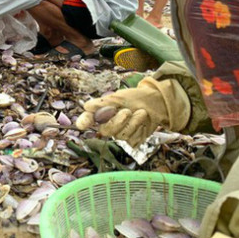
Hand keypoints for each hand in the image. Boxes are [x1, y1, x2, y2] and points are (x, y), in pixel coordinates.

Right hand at [75, 77, 189, 146]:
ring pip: (120, 135)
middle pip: (105, 130)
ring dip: (133, 123)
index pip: (88, 119)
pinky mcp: (132, 140)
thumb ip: (103, 103)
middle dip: (118, 121)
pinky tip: (143, 122)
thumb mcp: (119, 97)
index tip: (82, 124)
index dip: (84, 122)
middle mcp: (108, 124)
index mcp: (101, 112)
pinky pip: (132, 139)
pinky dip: (139, 129)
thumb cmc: (135, 98)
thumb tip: (86, 107)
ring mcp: (119, 133)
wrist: (156, 104)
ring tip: (140, 113)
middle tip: (128, 111)